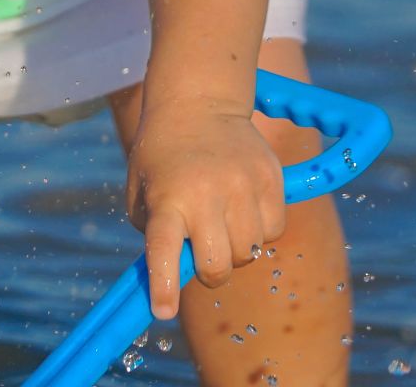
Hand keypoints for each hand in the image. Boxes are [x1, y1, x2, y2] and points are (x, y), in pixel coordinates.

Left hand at [121, 94, 287, 319]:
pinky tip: (244, 208)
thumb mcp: (142, 191)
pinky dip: (260, 231)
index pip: (163, 249)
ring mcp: (241, 185)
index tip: (163, 311)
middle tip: (202, 254)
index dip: (164, 286)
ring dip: (236, 250)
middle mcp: (204, 193)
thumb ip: (154, 234)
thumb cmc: (162, 158)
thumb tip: (174, 275)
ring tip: (222, 220)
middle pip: (216, 267)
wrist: (199, 103)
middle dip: (210, 272)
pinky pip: (274, 230)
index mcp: (167, 198)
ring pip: (249, 252)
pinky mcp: (270, 177)